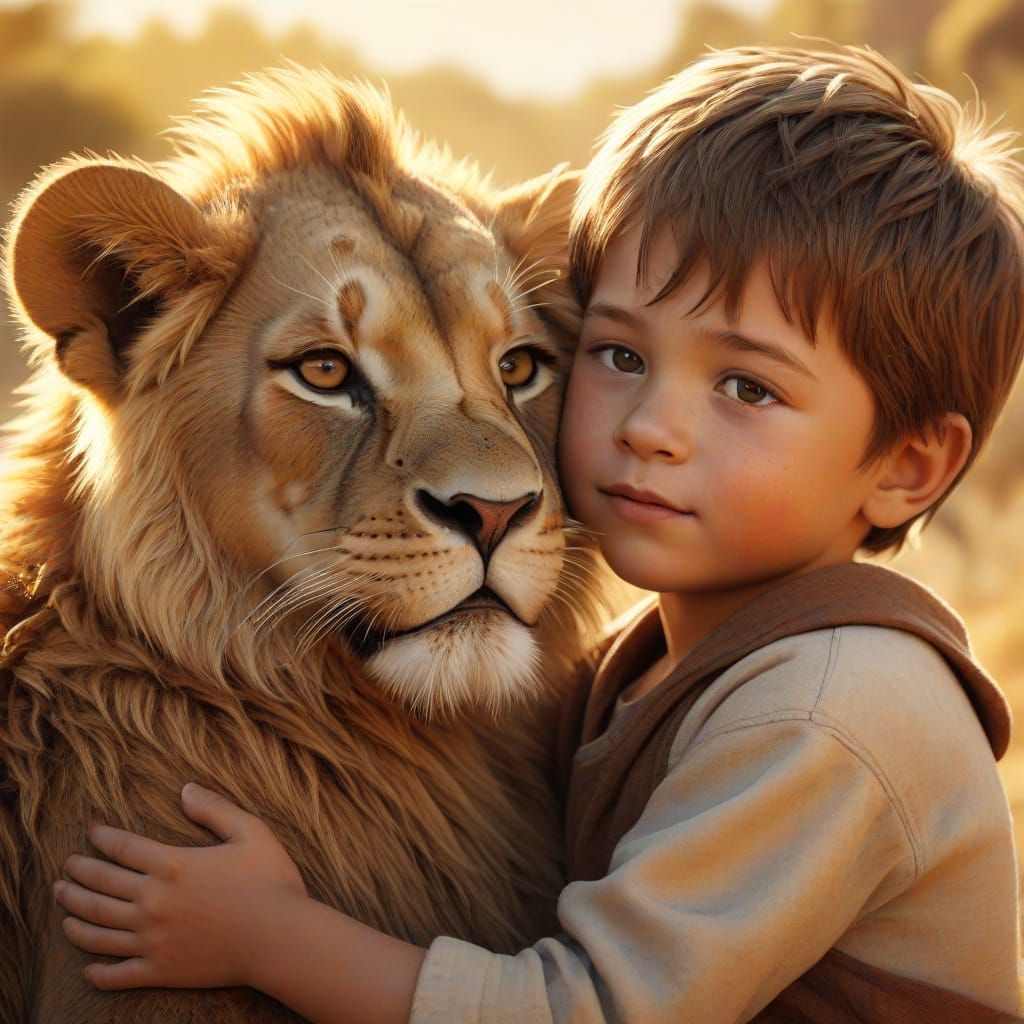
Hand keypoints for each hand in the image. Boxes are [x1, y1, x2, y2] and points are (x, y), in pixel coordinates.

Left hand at [53, 783, 307, 991]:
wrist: (279, 937)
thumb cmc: (270, 881)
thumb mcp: (250, 831)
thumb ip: (215, 808)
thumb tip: (185, 789)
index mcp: (171, 865)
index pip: (123, 847)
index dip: (103, 837)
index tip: (92, 832)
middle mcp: (152, 901)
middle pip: (100, 886)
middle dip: (78, 875)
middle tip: (66, 869)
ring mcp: (152, 939)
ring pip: (97, 929)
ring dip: (74, 915)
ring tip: (64, 906)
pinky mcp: (159, 970)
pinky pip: (116, 974)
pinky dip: (97, 972)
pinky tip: (87, 968)